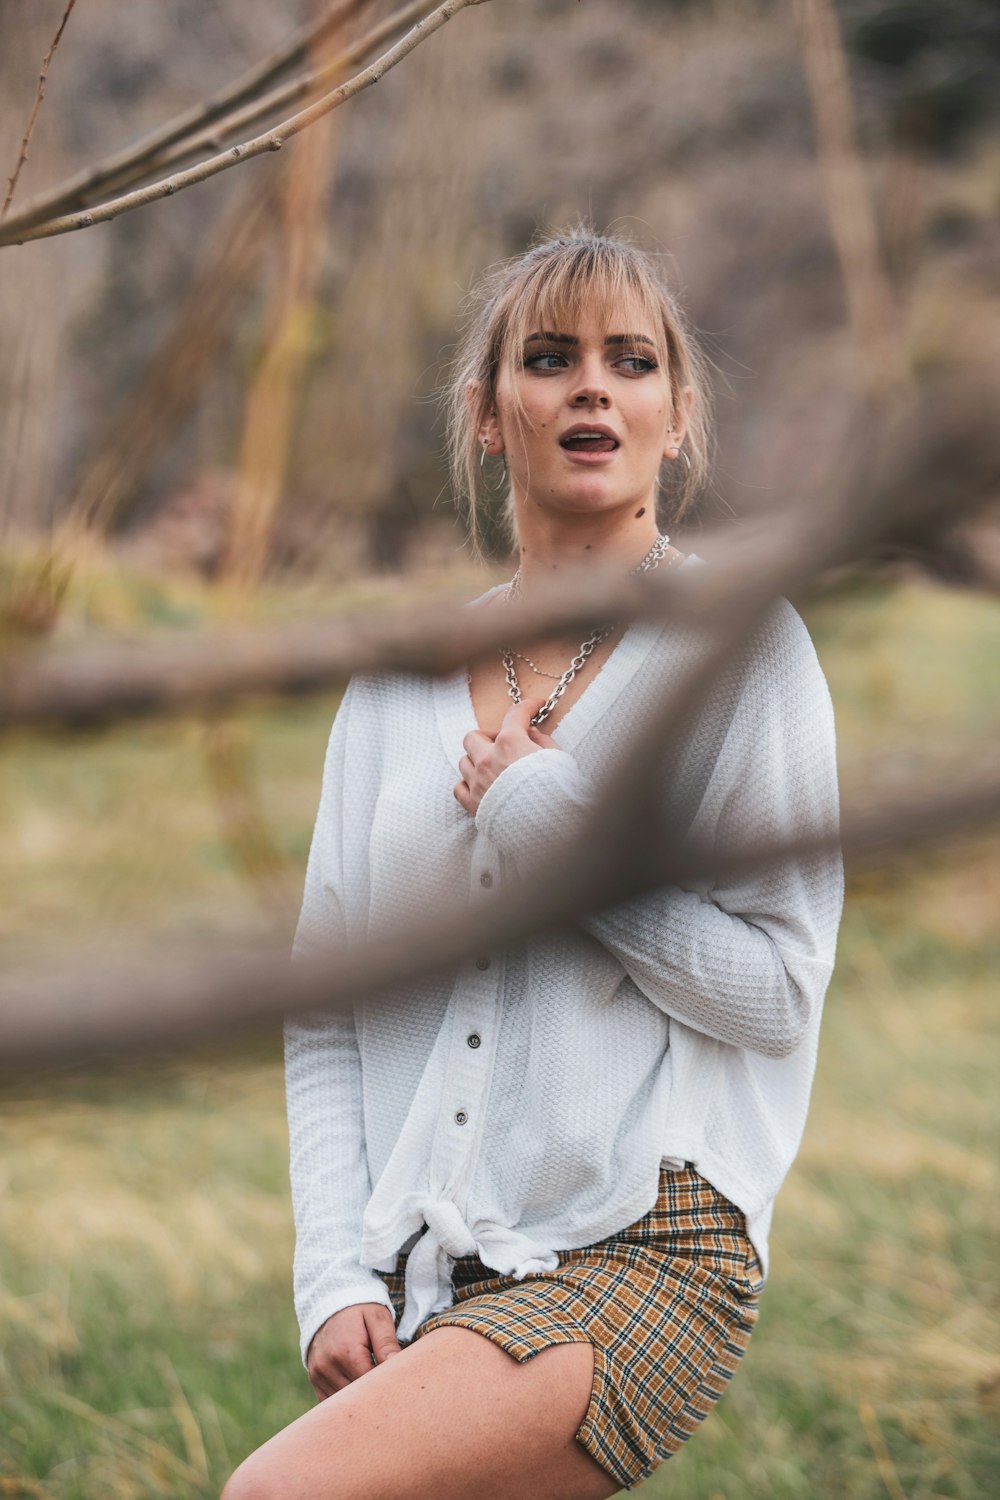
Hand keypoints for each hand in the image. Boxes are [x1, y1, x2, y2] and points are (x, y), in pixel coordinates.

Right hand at [306, 1302, 400, 1399]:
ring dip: (358, 1397)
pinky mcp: (314, 1379)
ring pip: (344, 1402)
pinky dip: (344, 1399)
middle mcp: (328, 1366)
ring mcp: (318, 1374)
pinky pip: (330, 1401)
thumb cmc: (359, 1309)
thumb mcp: (377, 1318)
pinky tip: (355, 1386)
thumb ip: (387, 1342)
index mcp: (347, 1352)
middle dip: (373, 1393)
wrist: (329, 1301)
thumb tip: (397, 1367)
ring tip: (371, 1383)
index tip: (396, 1381)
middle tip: (387, 1385)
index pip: (370, 1385)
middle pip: (357, 1396)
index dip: (385, 1385)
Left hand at [454, 698, 558, 817]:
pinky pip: (459, 787)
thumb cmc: (558, 791)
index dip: (527, 707)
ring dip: (476, 762)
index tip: (535, 707)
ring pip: (463, 762)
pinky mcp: (473, 804)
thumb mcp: (557, 758)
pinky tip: (481, 786)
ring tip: (493, 769)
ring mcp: (478, 782)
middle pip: (472, 737)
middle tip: (502, 744)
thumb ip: (541, 740)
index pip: (515, 714)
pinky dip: (468, 784)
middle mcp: (488, 759)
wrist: (549, 826)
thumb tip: (530, 732)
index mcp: (511, 743)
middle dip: (486, 738)